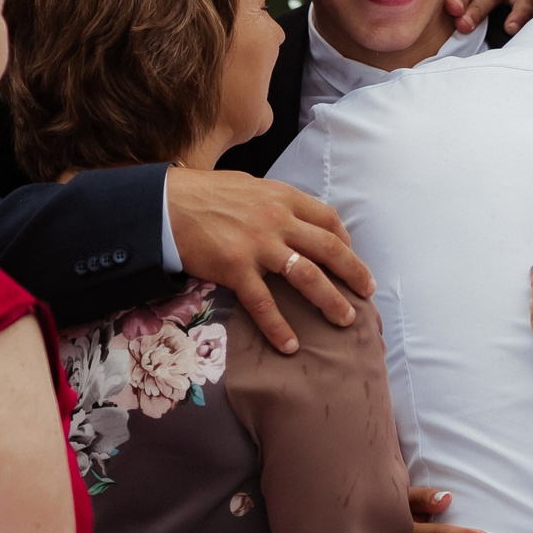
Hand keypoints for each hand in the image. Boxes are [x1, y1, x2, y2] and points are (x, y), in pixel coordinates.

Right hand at [166, 168, 373, 355]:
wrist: (165, 204)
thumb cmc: (205, 194)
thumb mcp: (249, 186)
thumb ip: (275, 203)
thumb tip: (293, 217)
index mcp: (282, 197)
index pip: (328, 219)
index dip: (345, 240)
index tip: (351, 258)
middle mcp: (277, 220)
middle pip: (328, 249)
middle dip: (353, 273)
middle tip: (367, 292)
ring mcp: (258, 245)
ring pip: (307, 276)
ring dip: (330, 300)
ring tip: (345, 319)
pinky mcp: (235, 268)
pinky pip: (264, 303)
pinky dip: (279, 327)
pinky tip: (291, 345)